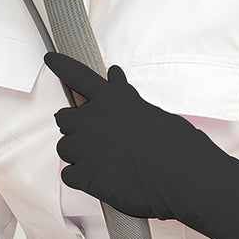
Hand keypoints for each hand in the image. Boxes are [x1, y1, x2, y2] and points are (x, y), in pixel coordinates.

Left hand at [44, 52, 238, 238]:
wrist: (187, 178)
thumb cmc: (179, 145)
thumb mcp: (150, 112)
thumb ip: (125, 97)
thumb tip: (114, 77)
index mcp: (111, 100)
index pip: (79, 76)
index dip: (62, 66)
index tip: (50, 59)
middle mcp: (93, 120)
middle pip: (64, 118)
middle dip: (77, 127)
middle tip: (98, 139)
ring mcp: (86, 148)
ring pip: (65, 148)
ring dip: (79, 155)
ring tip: (107, 163)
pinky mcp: (85, 176)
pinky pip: (69, 175)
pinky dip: (81, 178)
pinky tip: (103, 179)